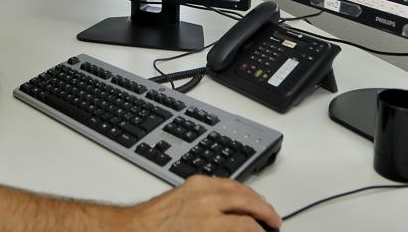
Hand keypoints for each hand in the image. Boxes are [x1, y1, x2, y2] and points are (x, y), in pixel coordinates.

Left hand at [128, 176, 281, 230]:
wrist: (132, 230)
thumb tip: (242, 231)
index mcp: (206, 223)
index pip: (247, 225)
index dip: (261, 231)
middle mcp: (205, 201)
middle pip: (248, 200)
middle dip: (265, 211)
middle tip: (274, 221)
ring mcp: (198, 188)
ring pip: (237, 186)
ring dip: (254, 197)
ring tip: (263, 208)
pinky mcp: (191, 182)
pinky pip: (222, 181)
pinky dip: (237, 188)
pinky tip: (241, 195)